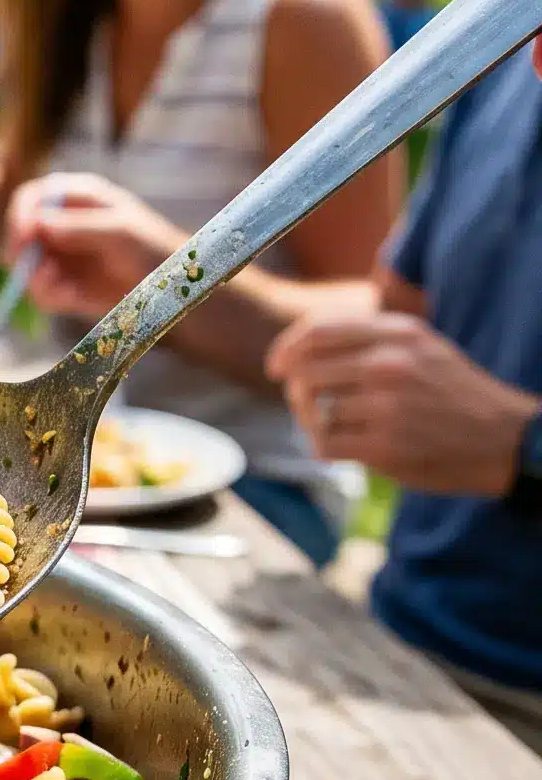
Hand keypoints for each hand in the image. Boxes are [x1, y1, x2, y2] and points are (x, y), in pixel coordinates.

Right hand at [0, 172, 183, 320]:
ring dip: (37, 282)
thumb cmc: (154, 248)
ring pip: (25, 267)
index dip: (21, 215)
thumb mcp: (121, 232)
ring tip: (66, 291)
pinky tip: (74, 299)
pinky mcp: (62, 285)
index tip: (25, 238)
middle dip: (23, 255)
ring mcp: (60, 256)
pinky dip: (51, 297)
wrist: (173, 289)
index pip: (32, 197)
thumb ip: (81, 226)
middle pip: (19, 233)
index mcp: (77, 198)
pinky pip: (40, 292)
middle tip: (42, 272)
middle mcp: (62, 224)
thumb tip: (39, 224)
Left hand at [266, 310, 541, 493]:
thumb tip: (299, 346)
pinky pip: (324, 444)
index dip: (286, 350)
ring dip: (316, 424)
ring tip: (341, 427)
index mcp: (399, 333)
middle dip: (297, 394)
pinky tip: (349, 447)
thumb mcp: (421, 347)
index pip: (318, 331)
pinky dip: (327, 448)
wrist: (504, 439)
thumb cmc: (452, 393)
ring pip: (314, 412)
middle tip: (310, 407)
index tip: (276, 367)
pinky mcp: (384, 446)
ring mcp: (387, 406)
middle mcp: (391, 364)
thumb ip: (367, 339)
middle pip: (304, 374)